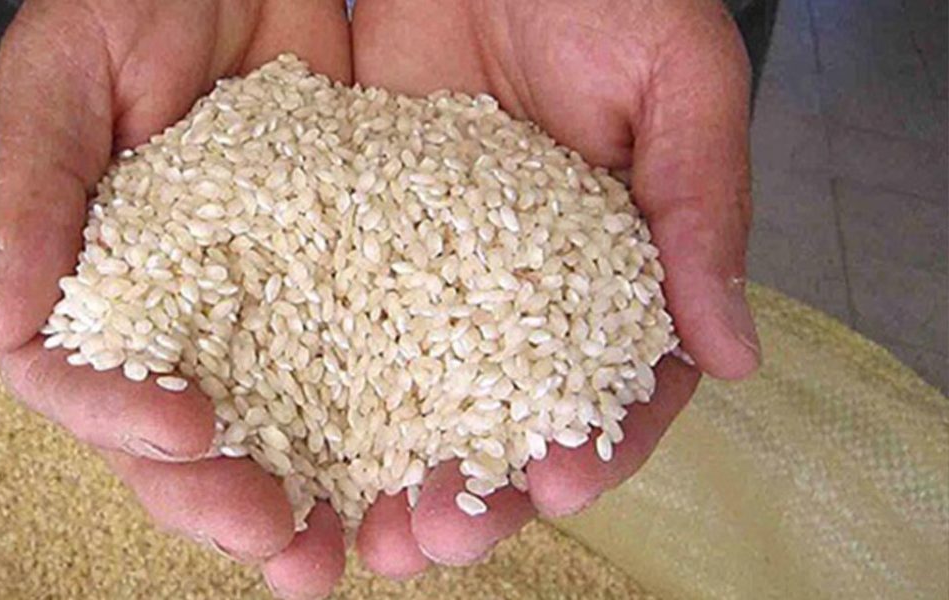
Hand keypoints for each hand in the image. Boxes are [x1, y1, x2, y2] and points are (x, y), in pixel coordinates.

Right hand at [0, 1, 352, 596]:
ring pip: (265, 427)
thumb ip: (35, 190)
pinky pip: (349, 369)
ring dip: (304, 497)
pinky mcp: (328, 286)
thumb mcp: (70, 74)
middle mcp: (167, 315)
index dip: (124, 422)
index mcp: (86, 280)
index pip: (80, 384)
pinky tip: (416, 467)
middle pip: (175, 441)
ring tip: (349, 550)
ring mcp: (249, 309)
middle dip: (221, 500)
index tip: (192, 433)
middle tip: (287, 548)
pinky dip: (378, 426)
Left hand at [348, 0, 760, 576]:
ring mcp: (435, 268)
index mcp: (617, 269)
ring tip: (360, 528)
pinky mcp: (358, 232)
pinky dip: (315, 384)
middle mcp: (523, 288)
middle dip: (472, 489)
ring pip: (412, 390)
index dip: (595, 445)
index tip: (561, 489)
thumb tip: (736, 354)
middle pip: (500, 413)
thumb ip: (702, 209)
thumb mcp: (677, 81)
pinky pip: (336, 315)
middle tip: (432, 543)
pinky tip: (290, 438)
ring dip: (385, 467)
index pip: (617, 384)